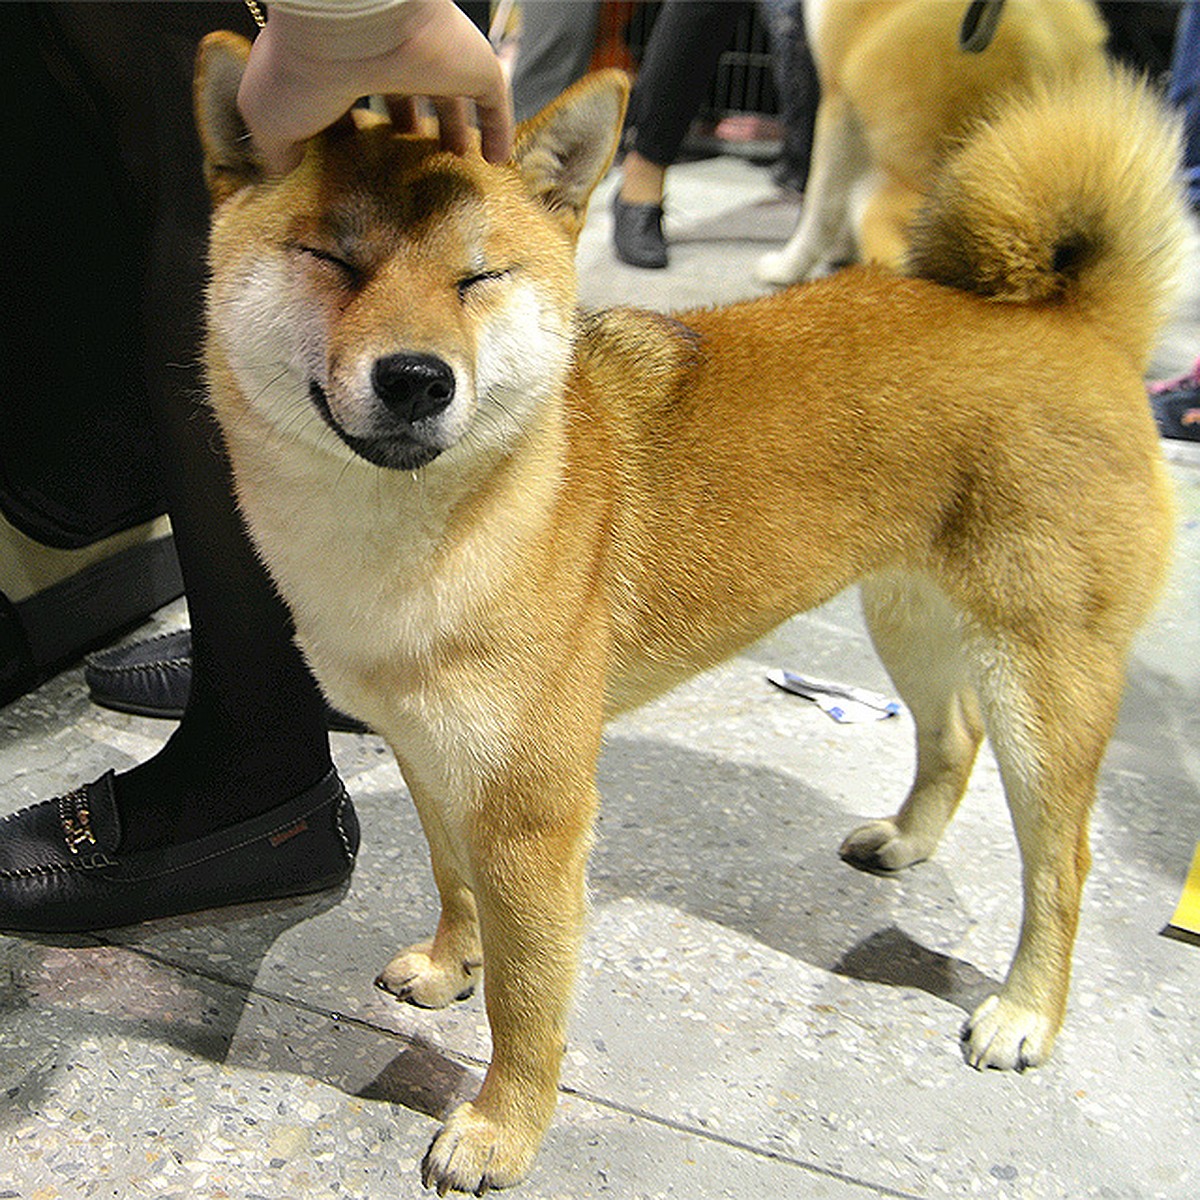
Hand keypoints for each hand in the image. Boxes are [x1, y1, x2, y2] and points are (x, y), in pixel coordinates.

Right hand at [237, 0, 513, 174]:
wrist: (351, 24)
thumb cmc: (302, 72)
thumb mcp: (269, 118)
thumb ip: (278, 149)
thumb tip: (284, 171)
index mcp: (339, 64)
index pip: (354, 99)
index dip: (359, 130)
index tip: (365, 164)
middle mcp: (387, 58)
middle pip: (403, 94)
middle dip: (410, 127)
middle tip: (414, 160)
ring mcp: (433, 60)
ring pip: (448, 98)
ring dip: (453, 130)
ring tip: (455, 160)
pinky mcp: (472, 66)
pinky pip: (494, 103)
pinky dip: (498, 130)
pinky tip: (498, 159)